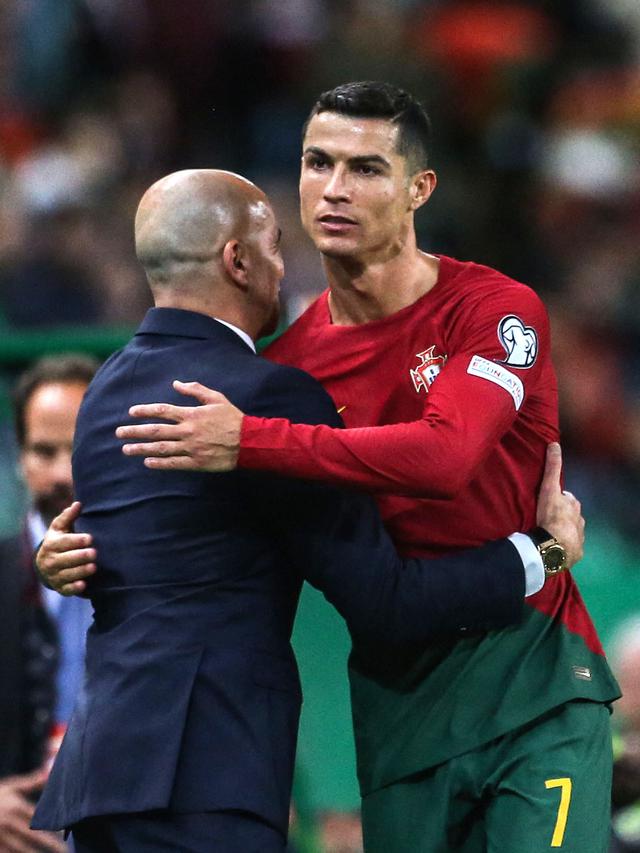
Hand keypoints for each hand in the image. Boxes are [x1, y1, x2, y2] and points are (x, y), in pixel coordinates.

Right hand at [0, 769, 65, 851]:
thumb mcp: (11, 788)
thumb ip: (32, 782)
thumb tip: (50, 771)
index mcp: (15, 807)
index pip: (38, 818)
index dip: (51, 825)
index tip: (65, 831)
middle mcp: (8, 823)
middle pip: (32, 836)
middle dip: (49, 844)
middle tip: (65, 851)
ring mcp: (0, 836)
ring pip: (21, 849)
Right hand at [36, 502, 95, 595]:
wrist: (46, 563)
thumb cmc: (58, 541)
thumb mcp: (60, 528)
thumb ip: (68, 517)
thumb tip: (78, 504)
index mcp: (51, 544)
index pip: (64, 543)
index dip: (77, 540)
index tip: (90, 538)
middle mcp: (50, 561)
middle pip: (65, 559)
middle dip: (80, 556)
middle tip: (94, 553)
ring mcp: (54, 575)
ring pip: (67, 574)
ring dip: (80, 571)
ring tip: (94, 567)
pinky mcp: (60, 587)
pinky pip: (66, 589)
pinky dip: (74, 588)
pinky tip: (84, 584)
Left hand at [116, 380, 243, 470]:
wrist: (249, 441)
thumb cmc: (233, 418)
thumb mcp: (216, 398)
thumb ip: (195, 390)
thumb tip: (176, 383)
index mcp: (192, 414)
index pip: (162, 411)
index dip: (145, 411)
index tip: (131, 412)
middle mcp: (188, 431)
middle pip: (156, 431)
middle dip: (135, 431)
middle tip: (118, 433)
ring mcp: (191, 448)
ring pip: (161, 448)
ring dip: (141, 448)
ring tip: (126, 449)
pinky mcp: (197, 462)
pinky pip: (174, 463)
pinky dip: (159, 463)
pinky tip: (147, 462)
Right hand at [535, 443, 583, 568]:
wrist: (555, 545)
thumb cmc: (551, 515)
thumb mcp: (549, 488)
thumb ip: (552, 467)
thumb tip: (555, 443)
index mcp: (573, 505)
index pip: (566, 498)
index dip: (558, 498)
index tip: (549, 502)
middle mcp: (579, 519)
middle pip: (570, 514)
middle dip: (561, 514)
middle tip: (545, 518)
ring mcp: (579, 536)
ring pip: (571, 530)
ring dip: (562, 531)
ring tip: (548, 534)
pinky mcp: (577, 551)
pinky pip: (570, 547)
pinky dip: (564, 545)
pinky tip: (554, 547)